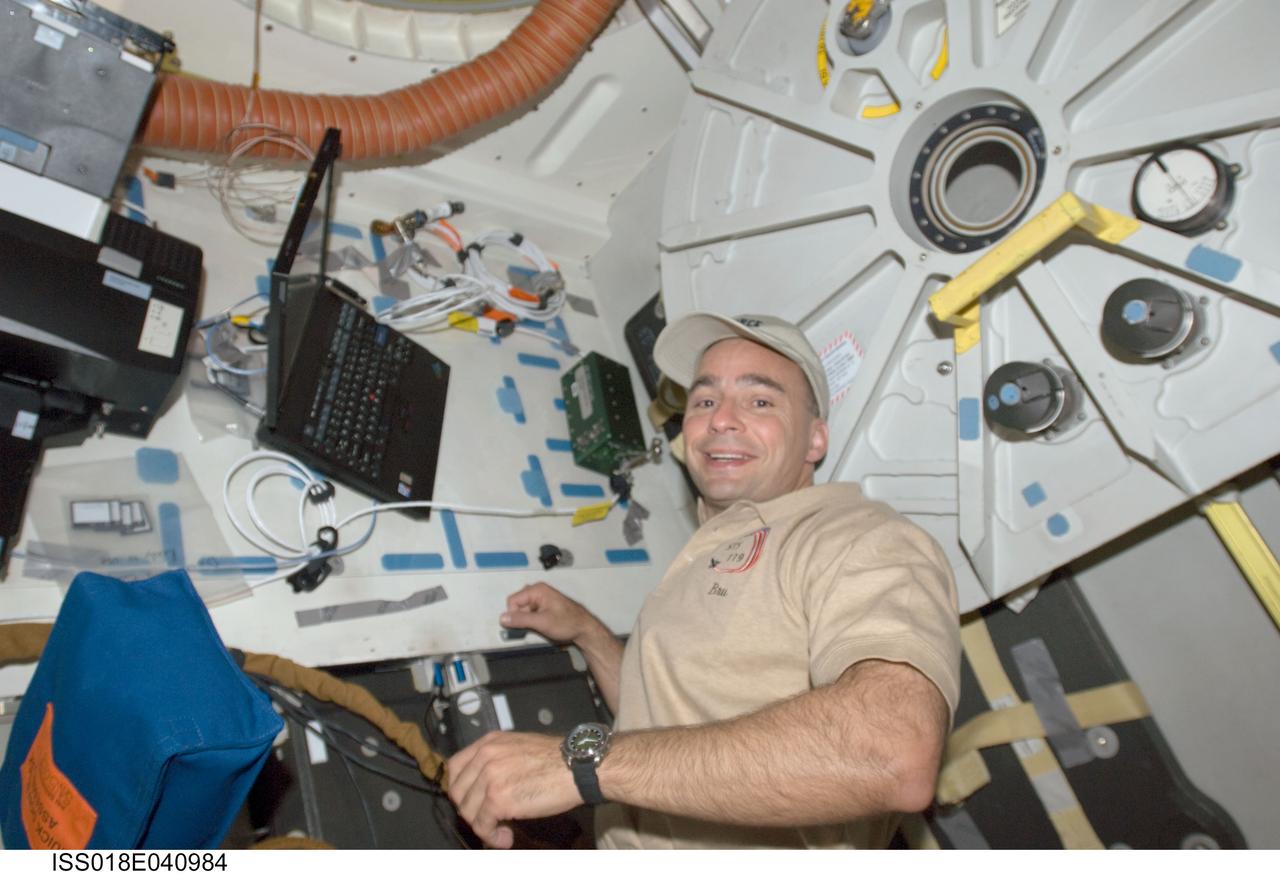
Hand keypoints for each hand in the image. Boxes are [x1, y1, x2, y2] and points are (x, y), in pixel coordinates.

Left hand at [446, 731, 580, 847]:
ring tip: (499, 831)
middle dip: (469, 809)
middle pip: (457, 791)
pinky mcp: (497, 799)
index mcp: (490, 742)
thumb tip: (487, 787)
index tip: (471, 800)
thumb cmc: (557, 760)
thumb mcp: (519, 748)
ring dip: (481, 826)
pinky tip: (505, 838)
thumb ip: (499, 760)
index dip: (460, 787)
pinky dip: (491, 836)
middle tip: (486, 819)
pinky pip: (482, 825)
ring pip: (467, 810)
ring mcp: (489, 777)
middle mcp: (485, 756)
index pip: (455, 766)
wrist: (577, 767)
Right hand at [500, 582, 596, 644]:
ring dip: (527, 621)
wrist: (584, 629)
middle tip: (534, 626)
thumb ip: (521, 619)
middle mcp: (538, 591)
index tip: (522, 625)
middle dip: (522, 618)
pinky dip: (532, 622)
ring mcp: (541, 599)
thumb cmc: (569, 622)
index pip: (512, 601)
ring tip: (541, 626)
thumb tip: (503, 618)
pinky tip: (542, 626)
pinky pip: (530, 614)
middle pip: (517, 605)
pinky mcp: (543, 607)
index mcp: (537, 590)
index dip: (514, 615)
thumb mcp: (542, 622)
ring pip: (523, 611)